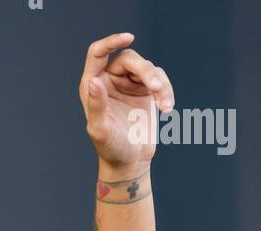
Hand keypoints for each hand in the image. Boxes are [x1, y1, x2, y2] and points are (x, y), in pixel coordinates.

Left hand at [79, 32, 174, 172]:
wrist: (130, 162)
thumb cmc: (110, 149)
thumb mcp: (101, 130)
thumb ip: (96, 106)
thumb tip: (94, 81)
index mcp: (93, 85)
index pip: (98, 53)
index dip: (112, 42)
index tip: (129, 37)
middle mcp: (110, 80)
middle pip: (130, 59)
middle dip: (145, 71)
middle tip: (156, 88)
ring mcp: (129, 84)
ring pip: (147, 68)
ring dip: (159, 83)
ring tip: (164, 105)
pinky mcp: (146, 90)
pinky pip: (160, 79)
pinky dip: (166, 91)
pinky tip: (167, 108)